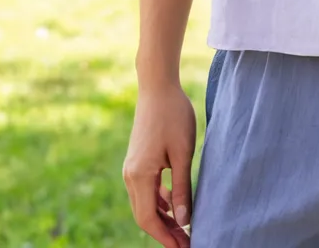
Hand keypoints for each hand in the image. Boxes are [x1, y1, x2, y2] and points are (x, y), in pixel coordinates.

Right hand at [123, 83, 196, 247]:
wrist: (157, 87)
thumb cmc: (173, 116)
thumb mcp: (183, 153)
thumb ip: (182, 188)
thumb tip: (184, 221)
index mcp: (139, 175)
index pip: (148, 219)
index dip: (165, 238)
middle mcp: (130, 175)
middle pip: (145, 215)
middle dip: (165, 232)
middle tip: (187, 243)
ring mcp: (131, 168)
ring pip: (145, 204)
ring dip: (163, 218)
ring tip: (184, 230)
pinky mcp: (137, 160)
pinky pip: (146, 190)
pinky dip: (159, 201)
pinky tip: (174, 205)